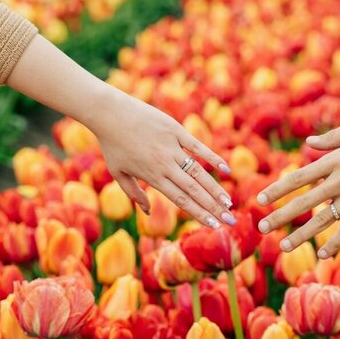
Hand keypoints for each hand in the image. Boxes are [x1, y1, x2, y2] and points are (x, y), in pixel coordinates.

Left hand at [90, 91, 234, 228]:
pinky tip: (226, 169)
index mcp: (152, 176)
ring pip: (199, 172)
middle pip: (194, 190)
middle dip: (214, 207)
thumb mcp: (118, 173)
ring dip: (215, 188)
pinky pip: (198, 146)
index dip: (199, 213)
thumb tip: (148, 212)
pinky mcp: (175, 130)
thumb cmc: (112, 145)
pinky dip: (212, 157)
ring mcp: (172, 147)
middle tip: (230, 220)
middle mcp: (165, 164)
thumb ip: (134, 194)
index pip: (181, 200)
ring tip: (228, 202)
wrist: (109, 113)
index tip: (214, 225)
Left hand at [256, 119, 339, 258]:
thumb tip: (308, 143)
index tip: (260, 200)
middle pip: (303, 203)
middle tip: (262, 228)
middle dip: (280, 217)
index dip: (277, 189)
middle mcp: (339, 182)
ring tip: (283, 247)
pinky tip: (323, 255)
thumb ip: (331, 137)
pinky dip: (334, 244)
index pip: (298, 178)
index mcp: (333, 161)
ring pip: (321, 221)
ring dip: (300, 236)